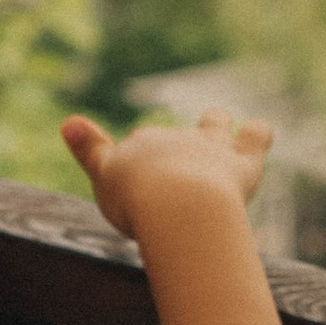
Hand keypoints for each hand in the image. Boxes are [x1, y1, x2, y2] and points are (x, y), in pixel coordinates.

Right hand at [61, 113, 271, 240]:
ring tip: (219, 132)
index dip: (137, 155)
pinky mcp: (244, 163)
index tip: (135, 176)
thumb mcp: (102, 177)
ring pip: (214, 122)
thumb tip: (67, 121)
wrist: (177, 203)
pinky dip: (258, 132)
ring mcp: (211, 148)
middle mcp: (176, 139)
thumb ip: (89, 150)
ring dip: (216, 123)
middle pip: (173, 135)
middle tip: (172, 177)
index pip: (138, 143)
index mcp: (141, 145)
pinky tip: (257, 132)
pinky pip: (257, 134)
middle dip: (174, 146)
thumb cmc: (135, 199)